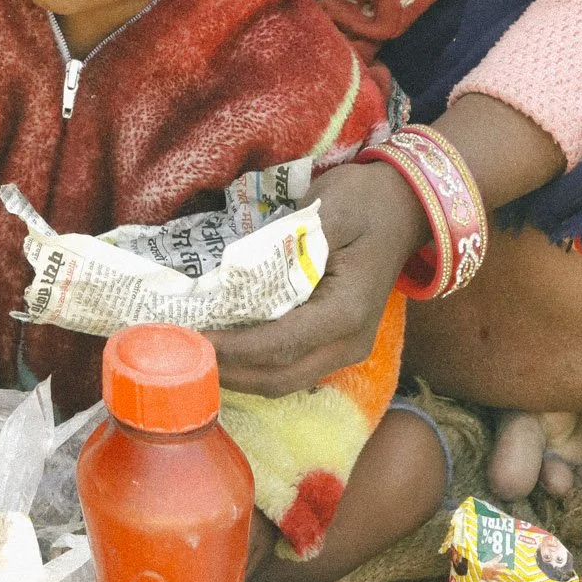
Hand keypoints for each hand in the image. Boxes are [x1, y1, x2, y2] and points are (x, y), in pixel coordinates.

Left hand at [210, 161, 427, 395]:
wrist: (404, 206)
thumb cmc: (365, 202)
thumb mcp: (328, 209)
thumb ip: (286, 243)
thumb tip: (237, 270)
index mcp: (348, 312)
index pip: (280, 345)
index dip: (233, 348)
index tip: (191, 338)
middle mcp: (349, 343)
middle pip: (278, 377)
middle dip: (226, 371)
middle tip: (177, 352)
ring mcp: (343, 348)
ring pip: (281, 379)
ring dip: (235, 373)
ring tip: (190, 354)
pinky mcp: (332, 343)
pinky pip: (287, 365)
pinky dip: (251, 363)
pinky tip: (220, 347)